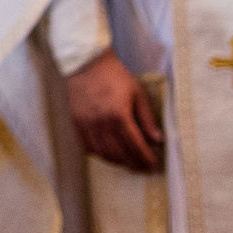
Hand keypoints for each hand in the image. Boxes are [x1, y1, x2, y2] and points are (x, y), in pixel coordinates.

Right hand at [66, 50, 162, 172]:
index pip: (135, 145)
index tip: (153, 165)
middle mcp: (102, 124)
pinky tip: (108, 154)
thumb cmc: (112, 75)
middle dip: (133, 164)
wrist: (85, 63)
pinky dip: (99, 154)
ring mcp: (87, 125)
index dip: (145, 158)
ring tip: (127, 163)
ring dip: (117, 161)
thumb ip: (146, 117)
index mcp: (119, 115)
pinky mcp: (76, 123)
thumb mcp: (136, 92)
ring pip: (103, 154)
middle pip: (120, 154)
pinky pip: (88, 147)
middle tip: (142, 168)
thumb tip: (157, 138)